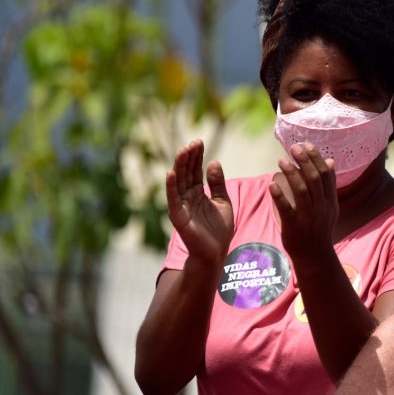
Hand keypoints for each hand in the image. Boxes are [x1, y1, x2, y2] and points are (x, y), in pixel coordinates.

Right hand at [166, 140, 233, 264]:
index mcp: (197, 193)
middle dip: (189, 158)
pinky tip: (170, 173)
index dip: (197, 156)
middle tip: (193, 143)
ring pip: (178, 182)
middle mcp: (187, 197)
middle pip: (186, 173)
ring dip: (179, 166)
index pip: (195, 170)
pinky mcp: (178, 216)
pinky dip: (170, 186)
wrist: (215, 253)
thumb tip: (214, 162)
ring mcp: (181, 206)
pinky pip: (172, 199)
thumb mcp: (223, 201)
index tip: (199, 142)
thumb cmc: (219, 230)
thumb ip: (218, 183)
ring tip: (183, 151)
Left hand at [269, 143, 338, 265]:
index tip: (307, 145)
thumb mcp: (330, 206)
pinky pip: (287, 209)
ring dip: (292, 174)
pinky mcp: (294, 227)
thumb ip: (329, 184)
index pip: (326, 175)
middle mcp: (322, 207)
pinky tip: (272, 184)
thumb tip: (330, 160)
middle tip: (294, 147)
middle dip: (305, 161)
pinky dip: (280, 196)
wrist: (315, 257)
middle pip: (315, 180)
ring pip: (302, 191)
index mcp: (330, 201)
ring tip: (281, 160)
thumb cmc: (319, 228)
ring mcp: (309, 218)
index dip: (316, 158)